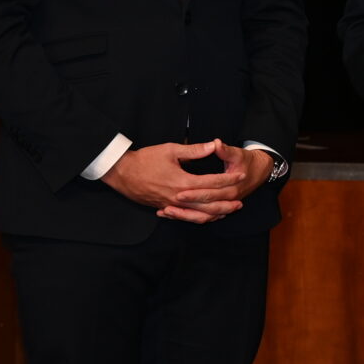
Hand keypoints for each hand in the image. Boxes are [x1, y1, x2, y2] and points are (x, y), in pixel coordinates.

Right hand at [104, 139, 247, 222]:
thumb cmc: (145, 160)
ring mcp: (172, 205)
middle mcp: (179, 197)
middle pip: (209, 204)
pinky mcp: (165, 208)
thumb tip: (214, 145)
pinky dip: (199, 218)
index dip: (228, 180)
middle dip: (226, 202)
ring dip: (215, 213)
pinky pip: (186, 217)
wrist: (122, 173)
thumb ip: (194, 150)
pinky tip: (208, 216)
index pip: (212, 182)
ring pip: (198, 215)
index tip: (241, 175)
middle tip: (240, 201)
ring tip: (228, 211)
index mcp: (183, 181)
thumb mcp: (170, 150)